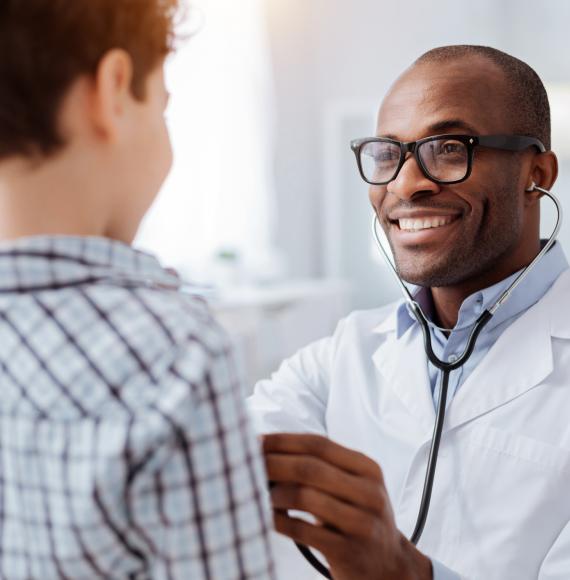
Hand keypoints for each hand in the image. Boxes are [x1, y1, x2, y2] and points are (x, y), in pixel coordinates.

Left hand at [263, 433, 431, 579]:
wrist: (389, 567)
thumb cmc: (359, 517)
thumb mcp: (353, 486)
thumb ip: (322, 467)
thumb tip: (269, 448)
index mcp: (367, 468)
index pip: (319, 444)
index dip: (283, 440)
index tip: (255, 440)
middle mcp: (369, 492)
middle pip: (310, 467)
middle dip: (273, 462)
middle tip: (248, 463)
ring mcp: (361, 522)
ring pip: (305, 496)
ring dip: (274, 492)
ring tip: (257, 491)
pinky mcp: (348, 551)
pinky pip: (303, 531)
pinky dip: (279, 521)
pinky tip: (267, 517)